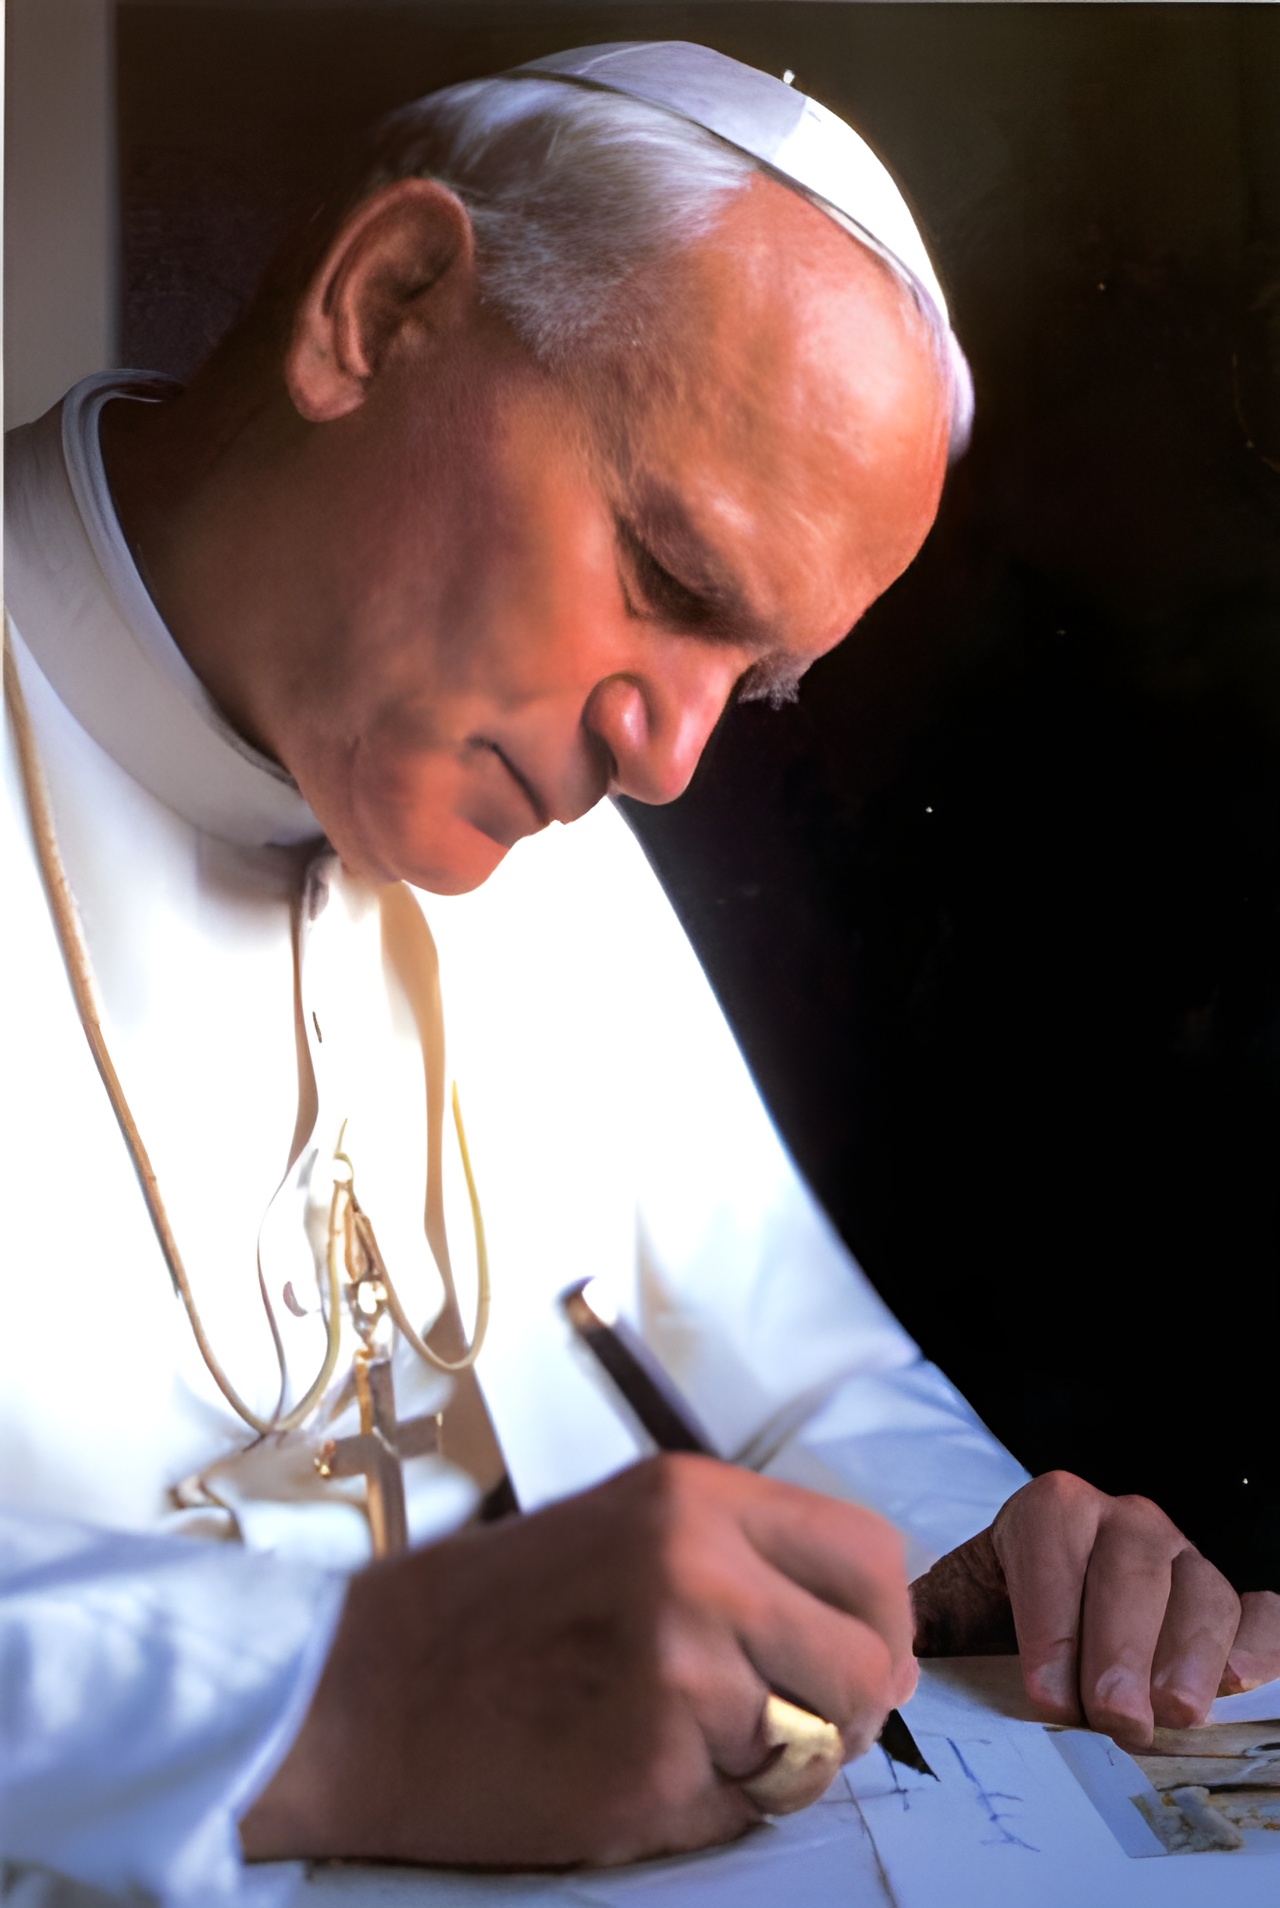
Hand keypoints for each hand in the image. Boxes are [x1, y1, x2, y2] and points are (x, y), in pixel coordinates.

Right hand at [240, 1454, 914, 1868]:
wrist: (357, 1690)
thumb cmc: (491, 1616)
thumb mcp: (625, 1531)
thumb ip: (743, 1563)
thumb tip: (871, 1635)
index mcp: (694, 1497)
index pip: (872, 1554)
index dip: (879, 1619)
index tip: (854, 1655)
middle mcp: (698, 1569)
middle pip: (869, 1656)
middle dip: (847, 1705)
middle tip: (790, 1723)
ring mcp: (678, 1671)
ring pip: (819, 1744)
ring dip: (775, 1762)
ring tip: (686, 1742)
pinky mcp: (651, 1768)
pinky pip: (747, 1812)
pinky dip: (710, 1810)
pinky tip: (633, 1771)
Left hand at [911, 1470, 1279, 1747]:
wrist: (1029, 1611)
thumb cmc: (991, 1616)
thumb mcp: (948, 1611)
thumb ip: (918, 1629)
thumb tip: (886, 1670)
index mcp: (1048, 1510)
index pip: (1056, 1547)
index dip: (1054, 1623)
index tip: (1047, 1697)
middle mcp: (1122, 1520)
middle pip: (1134, 1567)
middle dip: (1122, 1647)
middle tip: (1114, 1717)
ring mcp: (1181, 1557)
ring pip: (1201, 1589)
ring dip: (1189, 1656)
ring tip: (1172, 1715)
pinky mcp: (1223, 1599)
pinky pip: (1259, 1611)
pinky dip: (1258, 1644)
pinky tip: (1237, 1684)